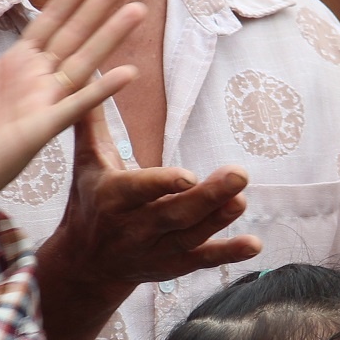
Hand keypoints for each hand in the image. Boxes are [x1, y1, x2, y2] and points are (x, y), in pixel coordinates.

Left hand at [0, 0, 142, 223]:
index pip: (50, 20)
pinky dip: (101, 88)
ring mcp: (43, 103)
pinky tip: (127, 72)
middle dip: (101, 3)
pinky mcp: (43, 128)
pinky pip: (77, 105)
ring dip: (111, 35)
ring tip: (137, 9)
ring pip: (83, 61)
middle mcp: (36, 79)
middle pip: (75, 32)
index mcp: (16, 64)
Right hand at [39, 103, 261, 298]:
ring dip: (219, 219)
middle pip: (174, 214)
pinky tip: (254, 244)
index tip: (188, 176)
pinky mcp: (173, 266)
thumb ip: (91, 120)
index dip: (163, 184)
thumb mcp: (86, 161)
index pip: (139, 189)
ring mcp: (156, 249)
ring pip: (191, 236)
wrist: (84, 264)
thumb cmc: (89, 200)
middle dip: (207, 197)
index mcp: (113, 197)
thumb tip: (91, 72)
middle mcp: (134, 227)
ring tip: (242, 198)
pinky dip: (228, 253)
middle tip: (240, 174)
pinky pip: (202, 261)